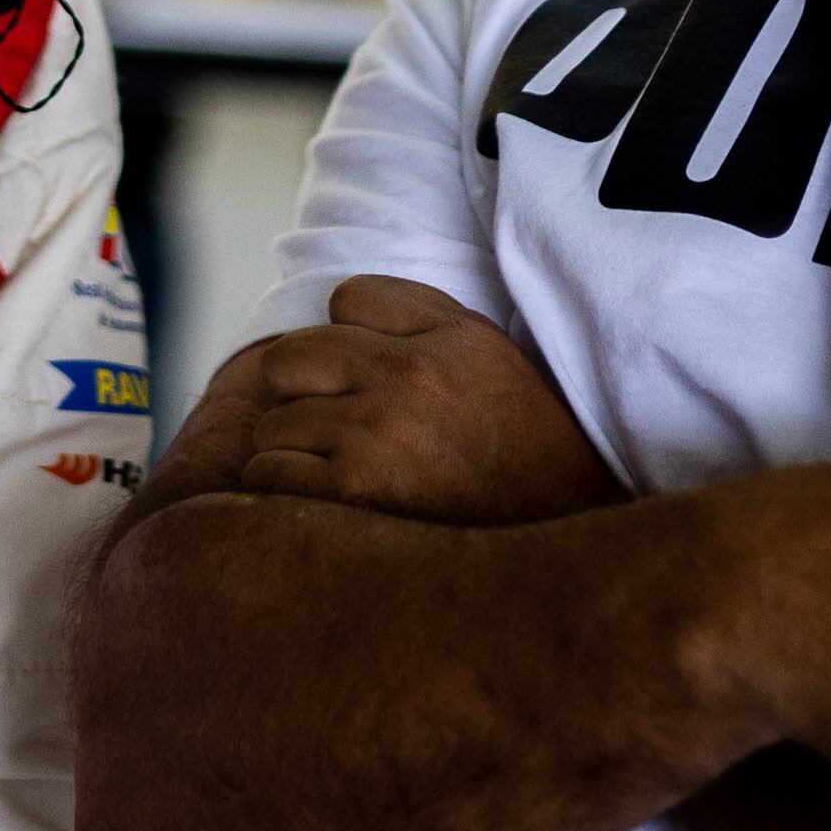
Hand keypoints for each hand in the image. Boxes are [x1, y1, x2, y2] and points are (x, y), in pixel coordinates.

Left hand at [236, 276, 628, 526]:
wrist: (560, 532)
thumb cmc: (521, 444)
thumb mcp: (488, 355)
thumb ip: (419, 316)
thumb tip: (337, 306)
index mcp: (446, 339)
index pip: (347, 298)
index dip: (350, 336)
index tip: (367, 371)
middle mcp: (408, 378)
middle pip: (289, 357)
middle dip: (301, 386)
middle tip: (332, 419)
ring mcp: (376, 435)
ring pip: (273, 422)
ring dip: (293, 445)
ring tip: (335, 468)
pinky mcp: (354, 492)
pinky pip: (270, 471)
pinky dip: (282, 485)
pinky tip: (318, 497)